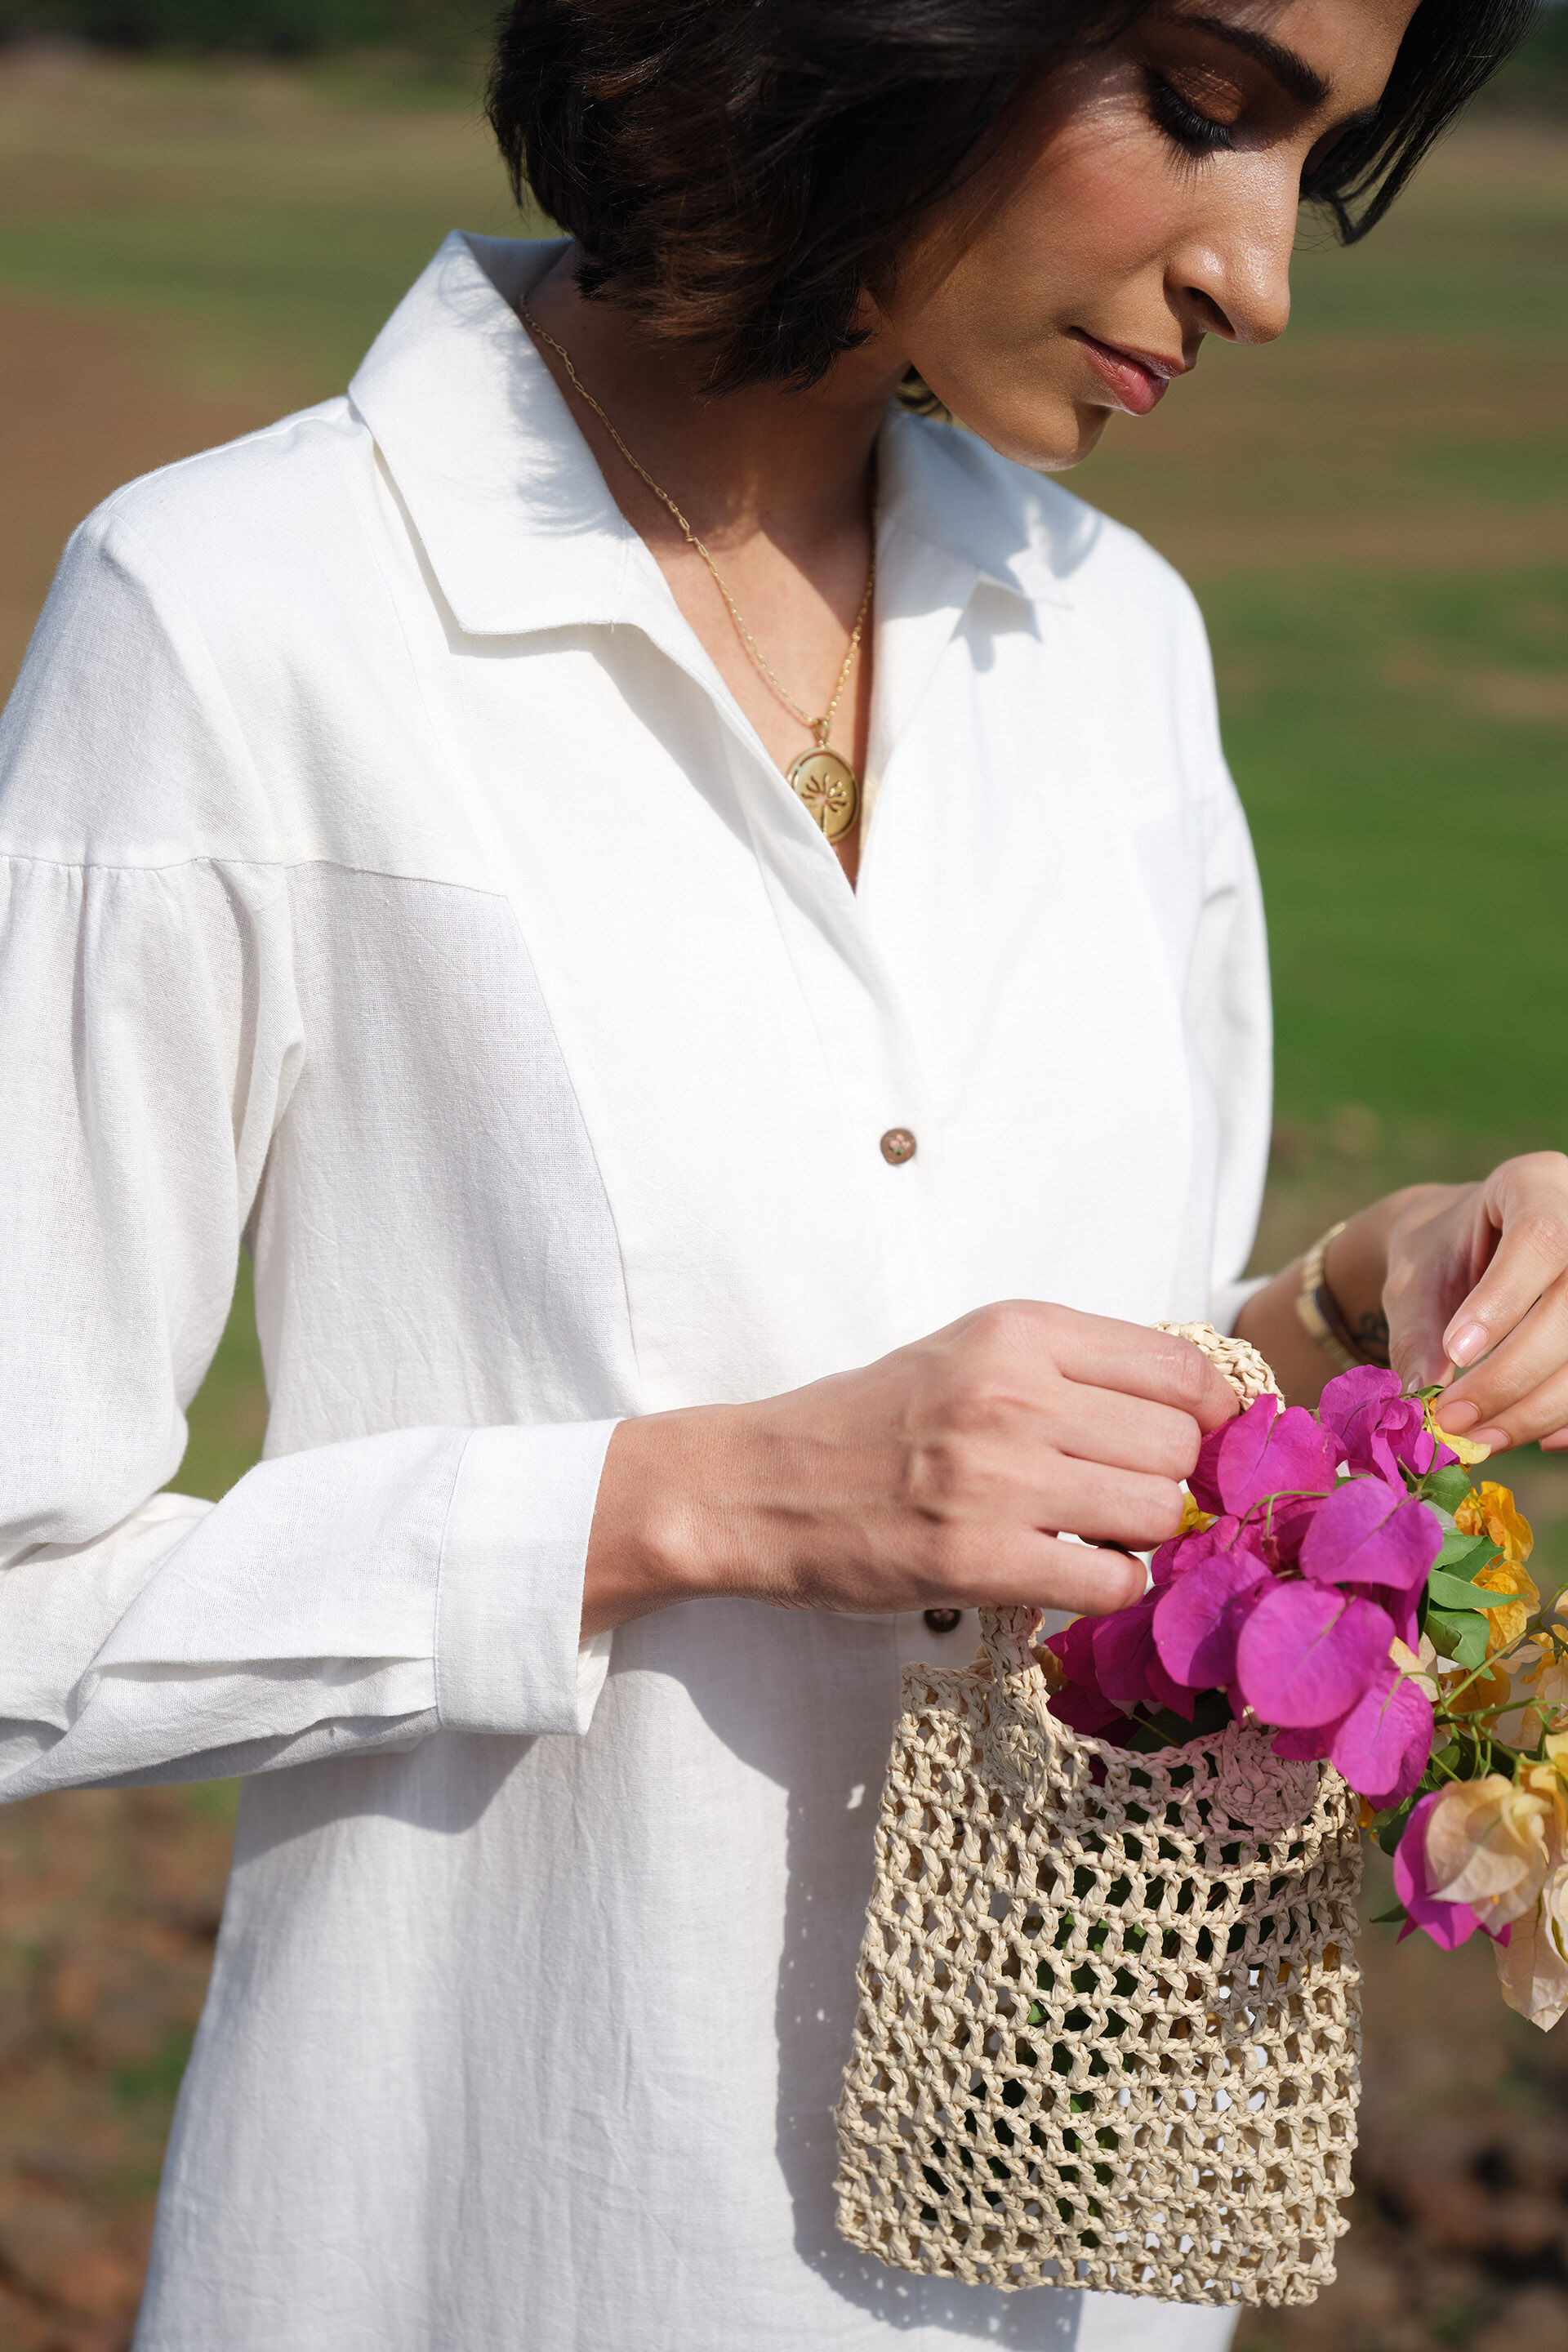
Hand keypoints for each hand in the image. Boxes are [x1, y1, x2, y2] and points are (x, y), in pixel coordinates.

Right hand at [582, 1304, 1239, 1635]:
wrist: (761, 1485)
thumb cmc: (876, 1421)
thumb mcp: (972, 1353)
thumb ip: (1076, 1368)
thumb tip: (1206, 1410)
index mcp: (1019, 1331)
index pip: (1183, 1367)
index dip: (1213, 1415)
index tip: (1200, 1444)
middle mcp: (1012, 1394)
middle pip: (1181, 1444)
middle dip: (1173, 1480)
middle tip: (1128, 1497)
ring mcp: (996, 1478)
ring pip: (1157, 1512)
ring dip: (1140, 1536)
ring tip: (1088, 1533)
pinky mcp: (977, 1560)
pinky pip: (1112, 1582)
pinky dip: (1108, 1588)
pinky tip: (1067, 1573)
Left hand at [1382, 1152, 1567, 1453]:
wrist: (1469, 1253)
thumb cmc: (1439, 1257)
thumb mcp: (1414, 1280)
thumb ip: (1417, 1332)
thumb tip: (1422, 1394)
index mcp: (1536, 1184)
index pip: (1541, 1240)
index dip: (1504, 1301)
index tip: (1457, 1351)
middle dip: (1514, 1375)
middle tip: (1455, 1420)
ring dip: (1541, 1408)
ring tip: (1480, 1441)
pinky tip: (1532, 1438)